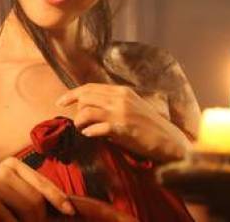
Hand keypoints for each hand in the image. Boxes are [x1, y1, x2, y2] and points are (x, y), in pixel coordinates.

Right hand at [0, 157, 75, 221]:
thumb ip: (32, 196)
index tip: (70, 212)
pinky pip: (11, 219)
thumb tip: (64, 207)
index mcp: (15, 165)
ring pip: (28, 209)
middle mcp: (7, 168)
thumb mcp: (12, 195)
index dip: (58, 198)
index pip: (43, 182)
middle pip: (37, 199)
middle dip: (39, 220)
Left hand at [55, 83, 189, 160]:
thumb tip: (89, 106)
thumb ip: (112, 102)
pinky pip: (96, 128)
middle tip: (76, 121)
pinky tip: (90, 135)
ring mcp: (121, 113)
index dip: (72, 94)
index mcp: (121, 91)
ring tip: (84, 130)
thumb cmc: (148, 125)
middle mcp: (120, 99)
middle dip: (76, 110)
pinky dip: (89, 132)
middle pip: (85, 97)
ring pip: (86, 112)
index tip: (60, 102)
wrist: (168, 141)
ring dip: (80, 122)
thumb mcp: (131, 106)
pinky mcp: (123, 129)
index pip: (89, 87)